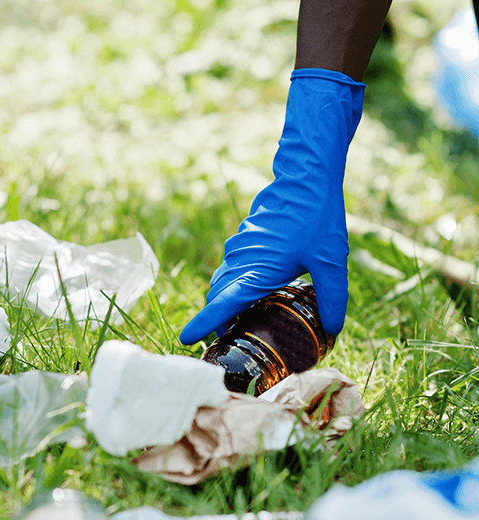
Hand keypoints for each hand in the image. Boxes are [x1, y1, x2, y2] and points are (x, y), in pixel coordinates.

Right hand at [179, 69, 364, 345]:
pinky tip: (256, 292)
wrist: (305, 176)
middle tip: (228, 343)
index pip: (223, 303)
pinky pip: (231, 270)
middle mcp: (241, 261)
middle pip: (217, 297)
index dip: (204, 322)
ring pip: (222, 283)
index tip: (186, 338)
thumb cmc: (317, 216)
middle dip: (216, 321)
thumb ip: (332, 297)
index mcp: (258, 270)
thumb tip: (334, 329)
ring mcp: (239, 250)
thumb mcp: (331, 260)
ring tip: (243, 322)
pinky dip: (233, 286)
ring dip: (226, 303)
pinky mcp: (244, 242)